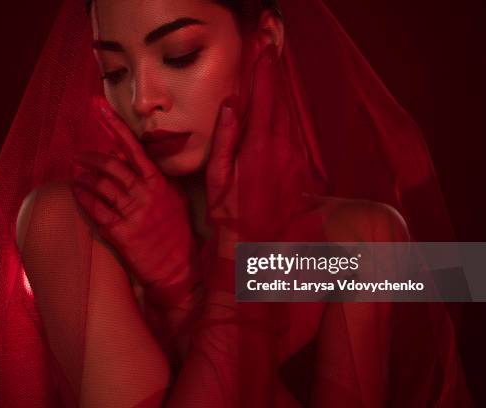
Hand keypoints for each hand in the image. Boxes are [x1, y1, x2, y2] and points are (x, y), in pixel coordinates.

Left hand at [72, 97, 198, 304]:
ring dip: (83, 177)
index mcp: (159, 182)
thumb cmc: (178, 233)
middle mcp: (145, 194)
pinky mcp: (120, 233)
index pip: (132, 147)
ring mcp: (132, 213)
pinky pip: (94, 209)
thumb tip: (138, 158)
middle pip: (110, 165)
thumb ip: (158, 178)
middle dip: (90, 156)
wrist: (178, 269)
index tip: (97, 107)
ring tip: (76, 175)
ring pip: (99, 185)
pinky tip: (76, 192)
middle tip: (78, 155)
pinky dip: (82, 197)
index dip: (113, 125)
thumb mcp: (176, 199)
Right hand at [206, 45, 301, 247]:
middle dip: (274, 79)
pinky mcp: (301, 170)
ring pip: (289, 118)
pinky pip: (292, 137)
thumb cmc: (230, 213)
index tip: (264, 51)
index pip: (264, 98)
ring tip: (270, 83)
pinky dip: (283, 122)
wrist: (259, 246)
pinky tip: (274, 122)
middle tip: (268, 58)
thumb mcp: (216, 177)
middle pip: (281, 103)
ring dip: (279, 100)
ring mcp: (295, 159)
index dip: (264, 71)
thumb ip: (224, 138)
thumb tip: (231, 106)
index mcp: (259, 147)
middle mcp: (283, 149)